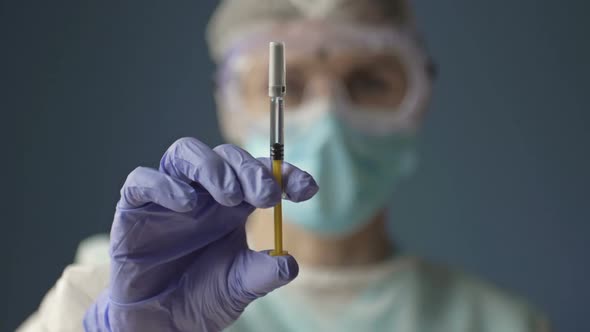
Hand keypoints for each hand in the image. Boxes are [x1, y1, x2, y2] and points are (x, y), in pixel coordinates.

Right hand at [84, 137, 317, 331]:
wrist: (161, 322)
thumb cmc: (201, 297)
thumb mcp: (239, 286)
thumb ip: (262, 274)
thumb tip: (288, 263)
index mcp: (233, 204)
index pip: (259, 173)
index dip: (284, 174)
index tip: (307, 189)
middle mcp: (203, 192)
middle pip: (226, 156)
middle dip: (250, 170)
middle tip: (266, 196)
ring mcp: (169, 196)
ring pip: (185, 153)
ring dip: (211, 168)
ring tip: (230, 197)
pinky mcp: (135, 207)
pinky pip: (142, 180)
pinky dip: (164, 185)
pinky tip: (186, 204)